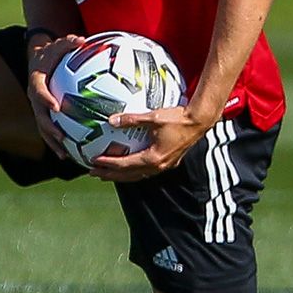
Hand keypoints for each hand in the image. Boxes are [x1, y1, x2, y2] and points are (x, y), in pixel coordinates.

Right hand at [27, 34, 83, 158]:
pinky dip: (57, 142)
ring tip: (65, 154)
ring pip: (42, 128)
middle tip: (62, 137)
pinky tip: (70, 154)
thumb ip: (69, 43)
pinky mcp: (43, 114)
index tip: (56, 108)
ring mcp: (38, 107)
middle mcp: (34, 97)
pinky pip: (48, 130)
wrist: (39, 59)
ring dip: (52, 142)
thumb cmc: (52, 52)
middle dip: (49, 129)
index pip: (39, 92)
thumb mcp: (59, 44)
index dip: (46, 100)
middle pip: (39, 116)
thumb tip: (82, 40)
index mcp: (36, 81)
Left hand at [87, 105, 214, 181]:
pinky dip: (134, 171)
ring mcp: (164, 166)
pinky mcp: (168, 162)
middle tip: (94, 173)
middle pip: (129, 175)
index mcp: (152, 158)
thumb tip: (112, 120)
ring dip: (121, 175)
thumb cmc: (178, 119)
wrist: (199, 122)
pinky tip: (129, 167)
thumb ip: (132, 119)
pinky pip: (146, 171)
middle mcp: (158, 166)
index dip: (108, 164)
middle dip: (110, 175)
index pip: (124, 165)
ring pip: (138, 175)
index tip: (93, 162)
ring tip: (107, 173)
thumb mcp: (152, 117)